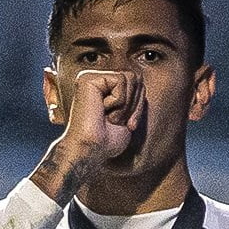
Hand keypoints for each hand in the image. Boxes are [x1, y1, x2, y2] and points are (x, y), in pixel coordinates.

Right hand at [31, 70, 145, 201]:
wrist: (89, 151)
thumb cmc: (107, 141)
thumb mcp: (128, 115)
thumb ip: (133, 95)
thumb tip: (140, 77)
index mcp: (104, 87)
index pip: (138, 83)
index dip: (139, 105)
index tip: (129, 125)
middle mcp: (96, 79)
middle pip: (136, 77)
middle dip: (135, 104)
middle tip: (117, 121)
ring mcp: (90, 77)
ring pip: (131, 77)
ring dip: (126, 104)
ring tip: (109, 117)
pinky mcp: (87, 78)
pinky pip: (120, 80)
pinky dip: (118, 101)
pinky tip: (102, 111)